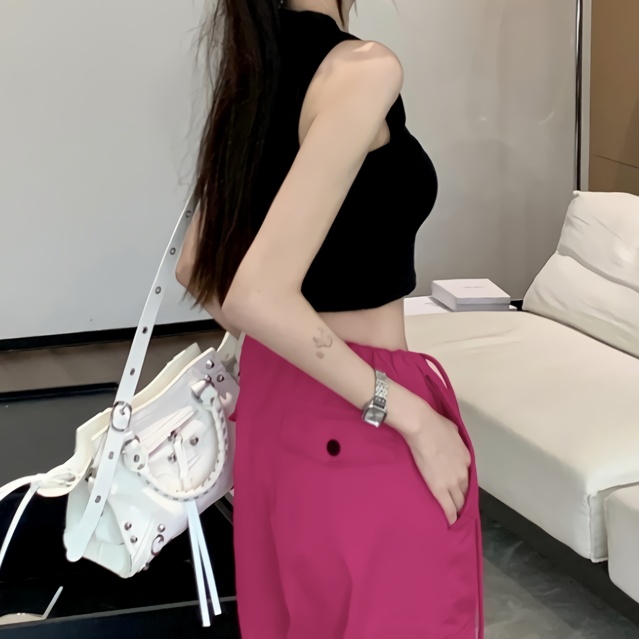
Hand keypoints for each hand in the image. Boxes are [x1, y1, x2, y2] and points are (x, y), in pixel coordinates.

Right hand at [402, 406, 471, 525]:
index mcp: (466, 458)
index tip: (459, 488)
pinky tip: (451, 523)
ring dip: (458, 509)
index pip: (467, 477)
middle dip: (463, 499)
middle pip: (465, 491)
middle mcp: (463, 472)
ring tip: (455, 516)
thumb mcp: (453, 429)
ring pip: (459, 501)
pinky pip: (448, 507)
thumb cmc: (435, 424)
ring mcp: (453, 482)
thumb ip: (454, 439)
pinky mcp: (440, 489)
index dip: (463, 483)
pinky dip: (451, 516)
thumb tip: (450, 440)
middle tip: (459, 507)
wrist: (423, 428)